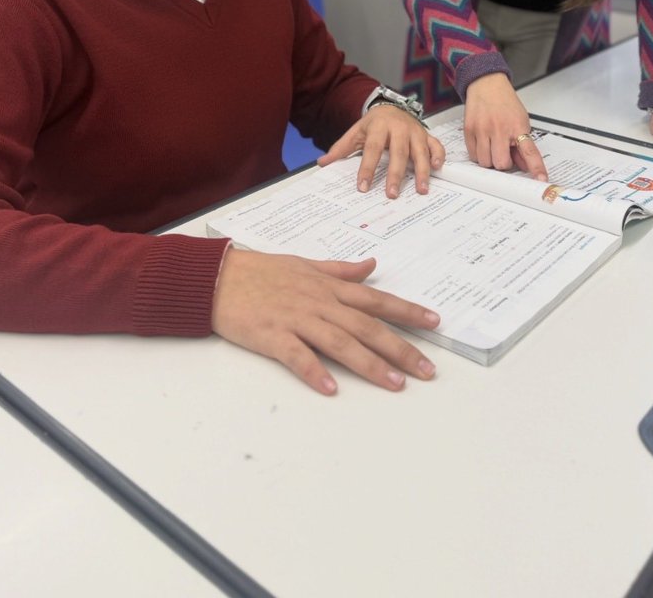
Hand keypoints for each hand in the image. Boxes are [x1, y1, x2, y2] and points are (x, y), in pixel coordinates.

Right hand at [211, 249, 439, 394]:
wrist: (218, 277)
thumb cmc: (261, 271)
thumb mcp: (306, 264)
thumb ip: (340, 270)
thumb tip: (371, 265)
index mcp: (328, 286)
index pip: (376, 299)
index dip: (406, 311)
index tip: (433, 322)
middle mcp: (319, 302)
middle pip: (366, 326)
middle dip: (400, 348)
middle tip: (426, 369)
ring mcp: (296, 318)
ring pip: (340, 342)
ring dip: (369, 363)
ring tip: (394, 383)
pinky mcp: (272, 335)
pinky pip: (297, 356)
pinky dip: (314, 371)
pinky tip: (331, 388)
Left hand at [318, 105, 444, 197]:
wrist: (391, 106)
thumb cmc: (373, 124)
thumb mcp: (356, 132)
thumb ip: (341, 148)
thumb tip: (322, 163)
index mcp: (378, 126)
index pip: (372, 149)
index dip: (367, 168)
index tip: (362, 187)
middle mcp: (399, 128)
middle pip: (398, 152)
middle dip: (395, 174)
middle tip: (392, 194)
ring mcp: (415, 131)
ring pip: (420, 151)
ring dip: (422, 171)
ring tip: (421, 190)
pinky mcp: (427, 135)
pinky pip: (436, 145)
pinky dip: (438, 156)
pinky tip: (437, 169)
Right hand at [463, 74, 547, 179]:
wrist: (486, 84)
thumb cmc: (505, 102)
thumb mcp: (521, 121)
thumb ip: (523, 144)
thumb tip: (525, 166)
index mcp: (517, 126)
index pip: (529, 152)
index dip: (536, 167)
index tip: (540, 179)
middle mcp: (499, 128)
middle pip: (501, 164)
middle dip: (503, 163)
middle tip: (504, 152)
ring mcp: (482, 130)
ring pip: (485, 162)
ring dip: (490, 159)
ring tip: (492, 146)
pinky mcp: (469, 130)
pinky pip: (473, 156)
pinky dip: (479, 154)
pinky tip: (483, 142)